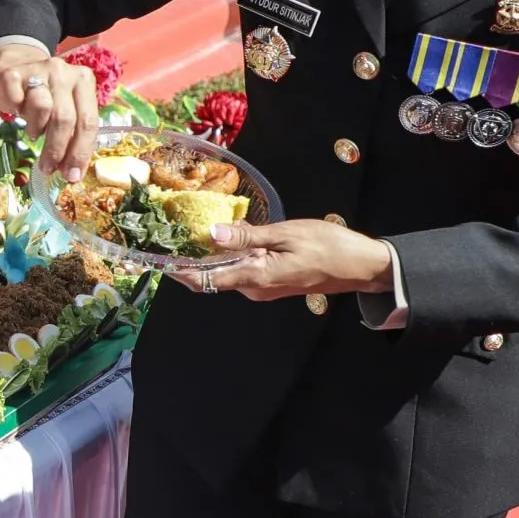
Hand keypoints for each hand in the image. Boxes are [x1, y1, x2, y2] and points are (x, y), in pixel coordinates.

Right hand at [0, 44, 102, 177]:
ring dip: (36, 128)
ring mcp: (38, 69)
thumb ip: (74, 135)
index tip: (72, 175)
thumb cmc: (46, 97)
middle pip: (65, 118)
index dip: (80, 152)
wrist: (17, 69)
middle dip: (57, 150)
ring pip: (42, 107)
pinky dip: (15, 110)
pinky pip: (15, 98)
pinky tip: (17, 110)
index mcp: (84, 82)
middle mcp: (64, 72)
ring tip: (34, 133)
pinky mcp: (13, 73)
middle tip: (48, 168)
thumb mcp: (66, 110)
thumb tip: (72, 172)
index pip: (88, 121)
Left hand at [176, 219, 395, 302]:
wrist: (362, 266)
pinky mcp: (271, 283)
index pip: (204, 280)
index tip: (157, 257)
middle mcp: (254, 289)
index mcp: (255, 278)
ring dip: (211, 255)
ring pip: (227, 273)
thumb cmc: (329, 246)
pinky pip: (242, 271)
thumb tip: (211, 234)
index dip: (177, 271)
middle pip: (212, 276)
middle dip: (191, 258)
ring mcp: (263, 289)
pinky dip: (230, 256)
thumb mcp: (285, 233)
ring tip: (195, 228)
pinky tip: (228, 236)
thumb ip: (247, 236)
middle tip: (174, 231)